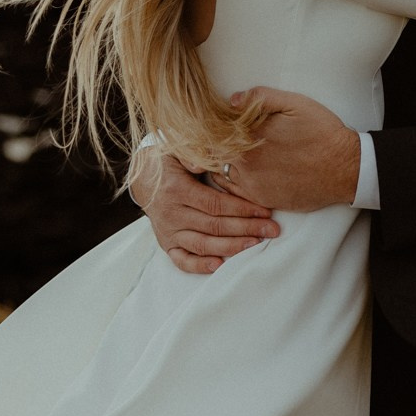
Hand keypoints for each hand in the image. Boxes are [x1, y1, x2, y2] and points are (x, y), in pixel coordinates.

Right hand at [131, 151, 278, 274]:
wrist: (143, 178)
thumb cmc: (169, 161)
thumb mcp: (177, 149)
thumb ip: (192, 154)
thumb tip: (202, 164)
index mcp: (177, 190)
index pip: (215, 204)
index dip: (242, 208)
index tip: (265, 210)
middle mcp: (172, 214)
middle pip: (214, 226)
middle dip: (246, 228)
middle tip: (272, 229)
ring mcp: (168, 232)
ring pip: (203, 245)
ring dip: (232, 247)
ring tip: (256, 245)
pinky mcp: (166, 244)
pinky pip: (182, 261)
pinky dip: (200, 266)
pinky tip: (221, 266)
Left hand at [212, 87, 360, 212]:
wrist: (344, 168)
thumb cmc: (322, 132)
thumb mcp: (295, 103)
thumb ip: (261, 97)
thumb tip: (233, 101)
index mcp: (250, 135)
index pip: (214, 130)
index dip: (211, 124)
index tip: (214, 121)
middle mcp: (246, 162)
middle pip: (213, 152)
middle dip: (213, 144)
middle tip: (218, 137)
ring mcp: (252, 184)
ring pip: (220, 172)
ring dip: (221, 162)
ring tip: (230, 153)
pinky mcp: (261, 199)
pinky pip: (234, 191)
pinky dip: (232, 180)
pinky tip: (242, 170)